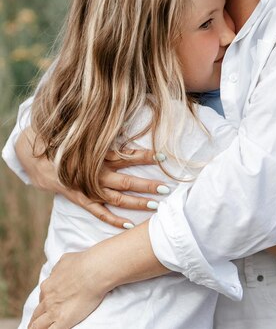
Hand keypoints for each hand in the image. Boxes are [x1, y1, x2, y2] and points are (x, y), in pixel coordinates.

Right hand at [16, 128, 168, 227]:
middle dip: (147, 184)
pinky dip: (113, 219)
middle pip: (127, 181)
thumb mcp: (84, 131)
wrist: (36, 157)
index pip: (127, 155)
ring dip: (137, 203)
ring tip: (156, 206)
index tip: (163, 155)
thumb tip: (125, 123)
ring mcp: (88, 188)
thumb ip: (105, 131)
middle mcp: (95, 173)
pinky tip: (128, 224)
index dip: (146, 155)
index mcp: (98, 154)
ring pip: (117, 199)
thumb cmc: (65, 140)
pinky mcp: (80, 198)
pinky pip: (98, 212)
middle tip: (167, 187)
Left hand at [29, 251, 105, 328]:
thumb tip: (56, 272)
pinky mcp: (63, 321)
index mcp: (47, 286)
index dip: (44, 303)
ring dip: (36, 328)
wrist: (95, 270)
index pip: (42, 298)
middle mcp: (47, 299)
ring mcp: (54, 311)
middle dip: (36, 319)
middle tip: (36, 324)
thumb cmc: (83, 262)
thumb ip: (57, 269)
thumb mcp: (64, 261)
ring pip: (37, 326)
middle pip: (37, 314)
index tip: (47, 307)